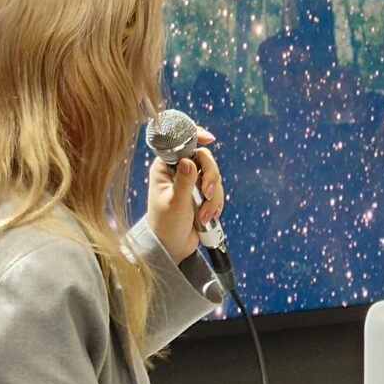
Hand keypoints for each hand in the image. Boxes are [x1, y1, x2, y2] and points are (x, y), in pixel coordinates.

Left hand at [145, 128, 224, 264]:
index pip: (181, 143)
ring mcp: (192, 181)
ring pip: (214, 175)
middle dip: (211, 176)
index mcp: (165, 167)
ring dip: (214, 196)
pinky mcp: (203, 193)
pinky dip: (217, 203)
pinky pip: (218, 189)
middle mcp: (179, 170)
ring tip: (204, 216)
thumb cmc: (165, 225)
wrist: (172, 247)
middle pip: (204, 158)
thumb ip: (183, 183)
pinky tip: (209, 217)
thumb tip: (188, 162)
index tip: (209, 139)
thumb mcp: (174, 204)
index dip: (196, 136)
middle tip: (208, 193)